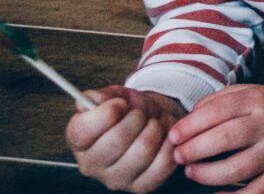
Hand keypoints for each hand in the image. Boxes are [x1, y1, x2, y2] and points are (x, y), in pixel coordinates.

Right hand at [66, 86, 182, 192]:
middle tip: (142, 112)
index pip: (83, 130)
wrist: (150, 123)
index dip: (108, 111)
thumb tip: (95, 100)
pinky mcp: (140, 186)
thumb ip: (102, 96)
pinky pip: (162, 164)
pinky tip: (166, 137)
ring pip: (143, 149)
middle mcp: (91, 166)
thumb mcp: (114, 97)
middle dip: (137, 116)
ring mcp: (115, 179)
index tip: (121, 103)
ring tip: (155, 122)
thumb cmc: (129, 112)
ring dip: (156, 128)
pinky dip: (169, 145)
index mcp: (78, 141)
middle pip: (117, 138)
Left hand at [169, 83, 263, 193]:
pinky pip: (256, 192)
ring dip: (207, 174)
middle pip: (227, 138)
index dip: (191, 125)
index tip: (174, 136)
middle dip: (194, 149)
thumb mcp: (247, 92)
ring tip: (191, 172)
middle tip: (178, 156)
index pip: (220, 111)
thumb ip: (216, 101)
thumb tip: (186, 122)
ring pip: (238, 168)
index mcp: (258, 101)